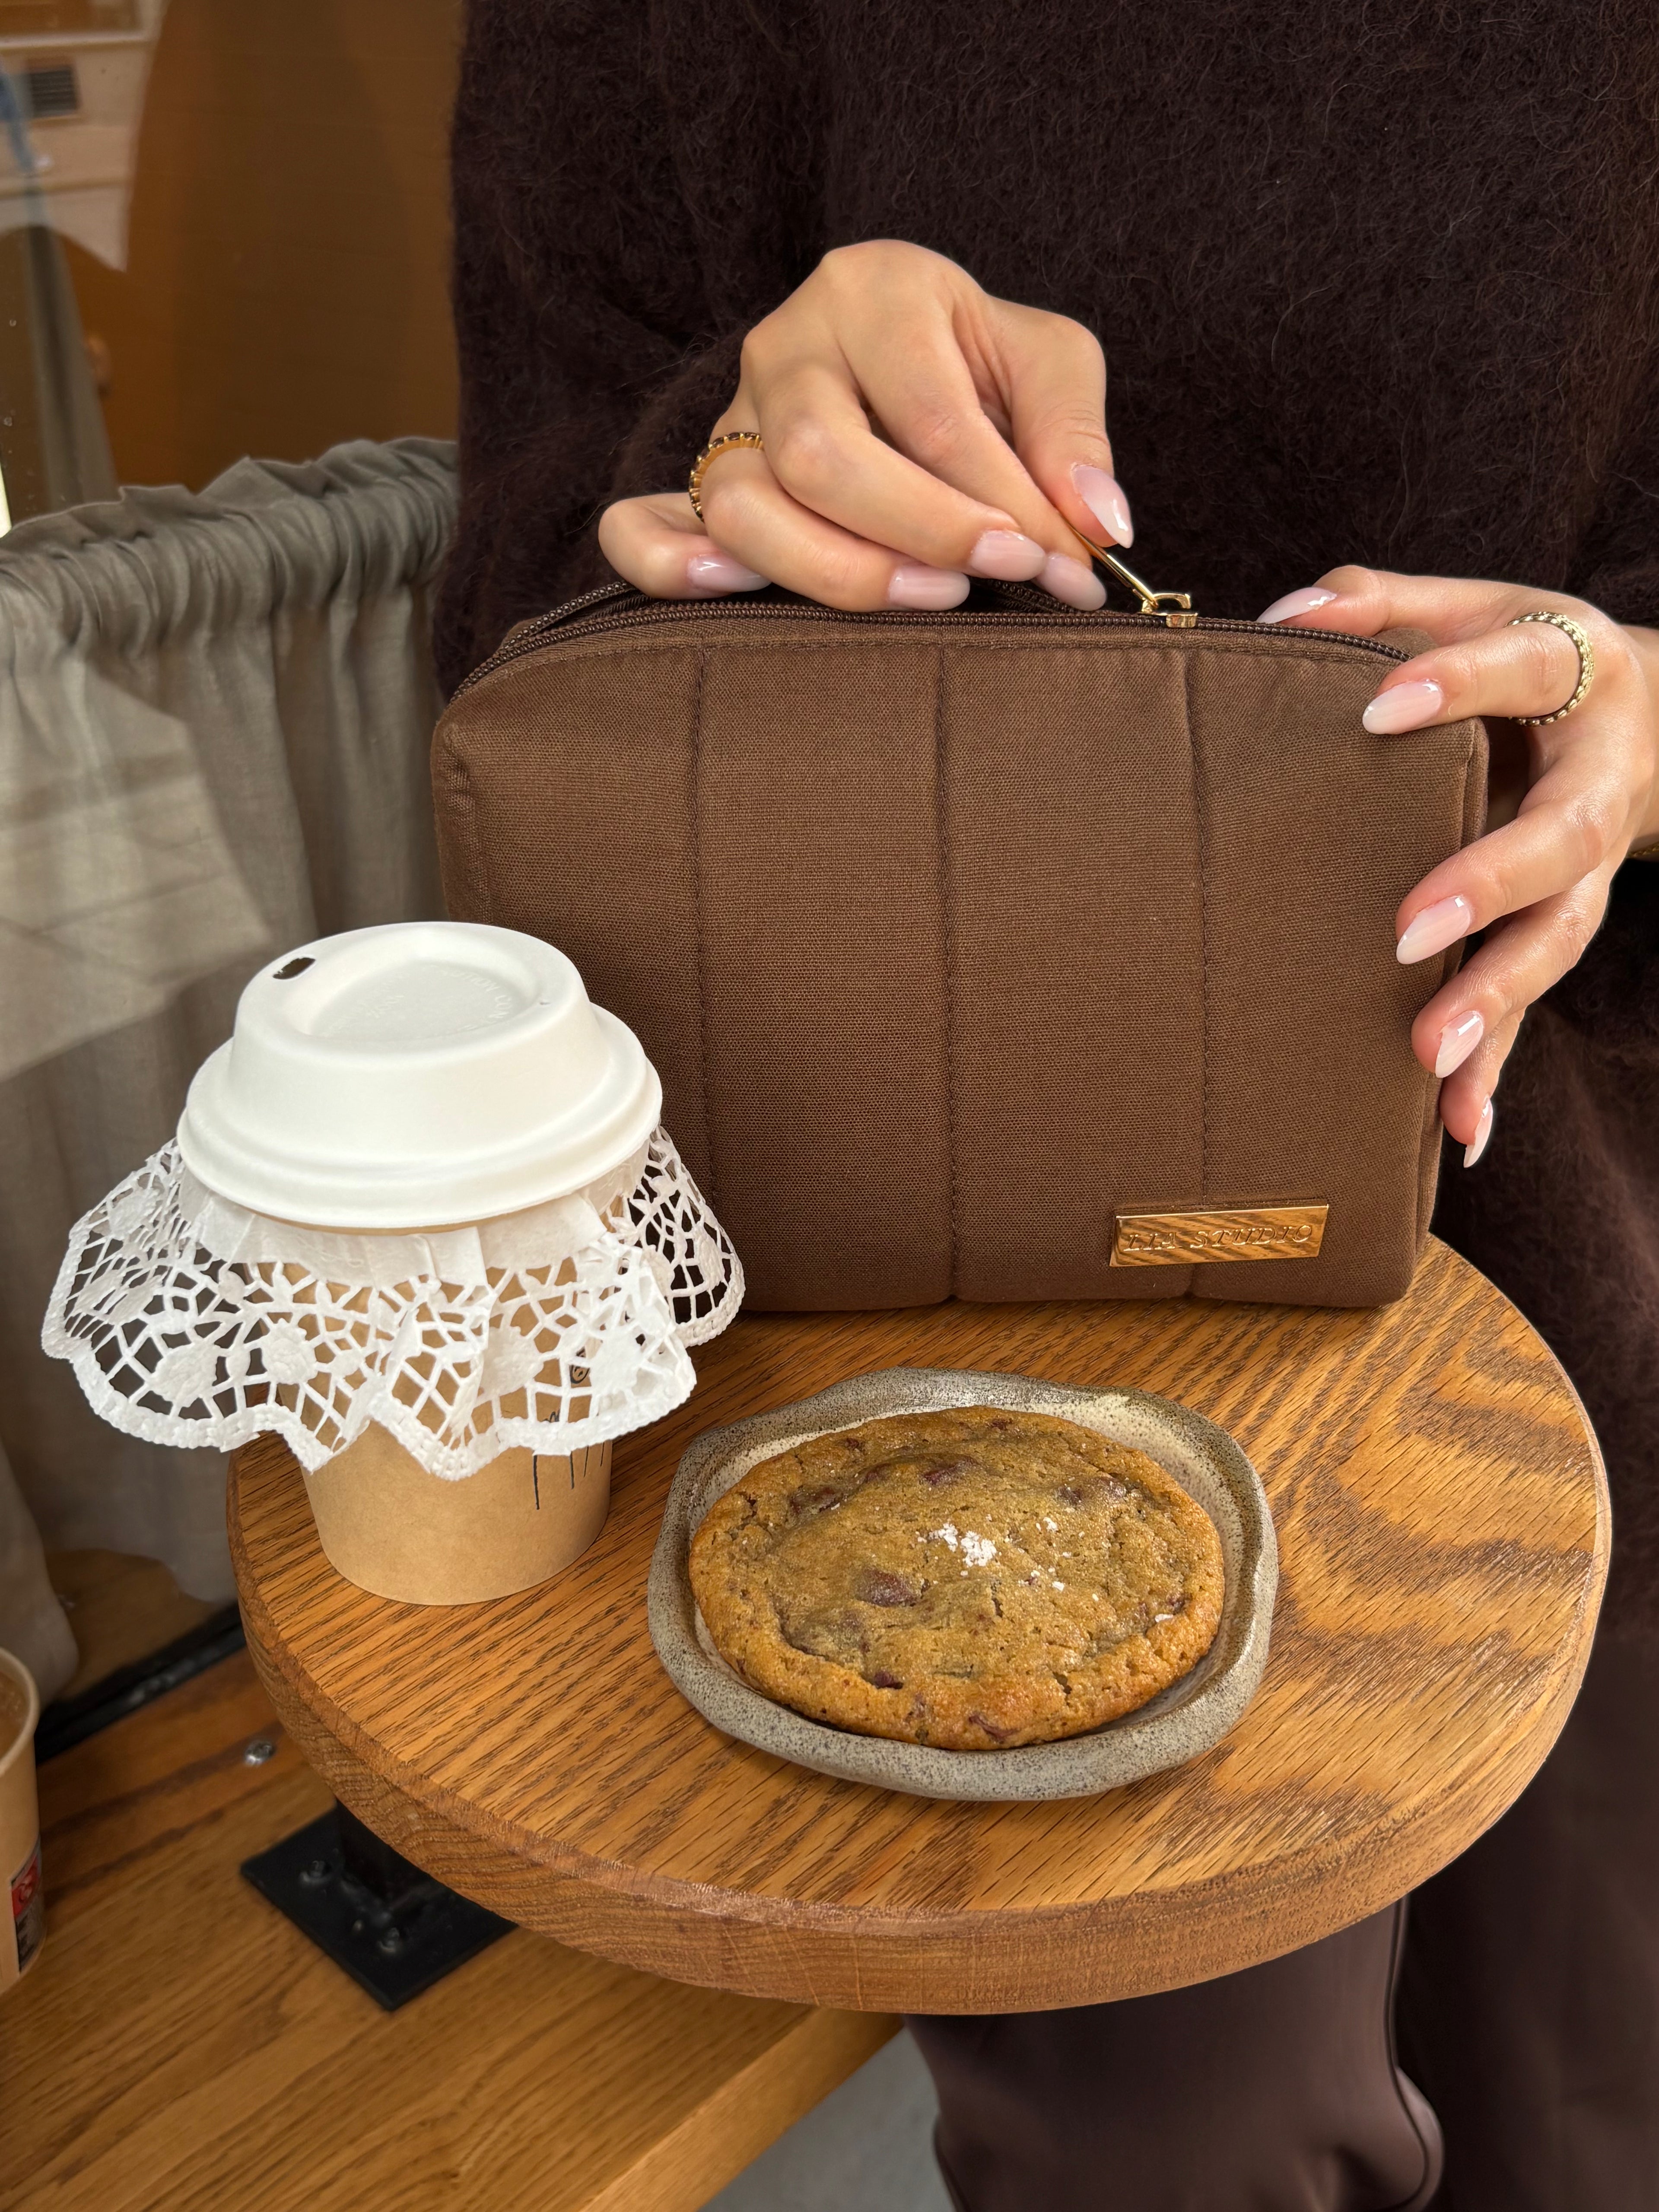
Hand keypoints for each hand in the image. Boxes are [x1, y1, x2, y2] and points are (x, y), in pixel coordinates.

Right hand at [597, 240, 1132, 611]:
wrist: (909, 363)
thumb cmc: (979, 369)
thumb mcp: (1047, 365)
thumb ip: (1074, 439)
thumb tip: (1097, 529)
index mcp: (874, 291)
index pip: (934, 417)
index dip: (1003, 505)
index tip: (1064, 568)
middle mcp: (785, 347)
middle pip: (822, 458)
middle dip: (920, 533)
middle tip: (996, 576)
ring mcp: (727, 420)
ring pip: (744, 506)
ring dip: (836, 571)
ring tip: (927, 598)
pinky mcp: (694, 485)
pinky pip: (639, 530)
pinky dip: (671, 568)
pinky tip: (730, 590)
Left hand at [1262, 571, 1658, 1162]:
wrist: (1632, 714)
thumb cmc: (1515, 655)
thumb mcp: (1464, 606)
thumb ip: (1373, 603)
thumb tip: (1277, 620)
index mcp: (1573, 673)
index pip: (1519, 671)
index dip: (1455, 687)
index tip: (1376, 709)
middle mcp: (1597, 780)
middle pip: (1561, 838)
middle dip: (1490, 883)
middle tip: (1409, 929)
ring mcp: (1588, 869)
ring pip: (1557, 939)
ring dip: (1498, 1001)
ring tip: (1431, 1055)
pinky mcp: (1559, 929)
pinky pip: (1534, 1009)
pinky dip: (1499, 1072)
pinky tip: (1460, 1132)